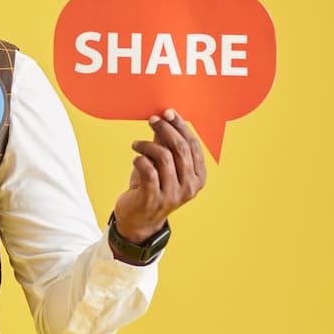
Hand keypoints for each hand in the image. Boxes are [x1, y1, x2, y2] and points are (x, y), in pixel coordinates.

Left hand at [112, 109, 206, 243]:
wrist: (139, 220)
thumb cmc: (152, 188)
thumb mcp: (162, 165)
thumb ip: (166, 144)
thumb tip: (164, 118)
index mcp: (198, 177)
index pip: (193, 145)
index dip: (180, 126)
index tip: (167, 112)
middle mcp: (189, 187)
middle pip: (180, 149)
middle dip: (165, 129)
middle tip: (152, 119)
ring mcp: (173, 195)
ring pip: (164, 158)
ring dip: (147, 145)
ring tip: (136, 144)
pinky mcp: (154, 199)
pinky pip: (148, 170)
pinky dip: (140, 160)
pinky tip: (135, 158)